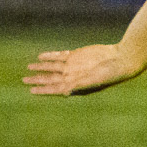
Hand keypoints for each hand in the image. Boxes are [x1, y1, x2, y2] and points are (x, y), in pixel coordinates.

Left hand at [23, 44, 137, 95]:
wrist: (121, 60)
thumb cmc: (111, 74)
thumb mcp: (94, 80)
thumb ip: (79, 85)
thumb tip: (64, 92)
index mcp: (76, 85)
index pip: (55, 88)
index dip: (43, 89)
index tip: (31, 91)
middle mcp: (73, 77)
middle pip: (51, 78)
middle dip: (38, 79)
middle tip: (24, 80)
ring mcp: (74, 66)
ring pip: (53, 67)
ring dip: (41, 68)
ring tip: (29, 68)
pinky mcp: (77, 55)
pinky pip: (60, 56)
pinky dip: (50, 56)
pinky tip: (41, 57)